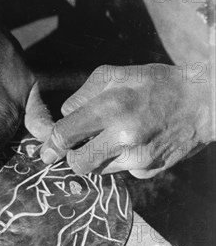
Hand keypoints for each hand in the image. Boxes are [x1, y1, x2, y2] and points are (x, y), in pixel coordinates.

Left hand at [39, 64, 213, 177]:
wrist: (204, 103)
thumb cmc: (156, 84)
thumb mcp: (116, 74)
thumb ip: (83, 94)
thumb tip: (64, 116)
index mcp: (111, 108)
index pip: (65, 134)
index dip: (51, 146)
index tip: (46, 152)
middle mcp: (123, 137)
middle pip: (78, 163)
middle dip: (73, 157)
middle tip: (77, 147)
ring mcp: (136, 158)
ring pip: (98, 170)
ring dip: (98, 157)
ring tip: (116, 137)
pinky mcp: (147, 171)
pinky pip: (120, 171)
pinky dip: (121, 160)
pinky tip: (137, 144)